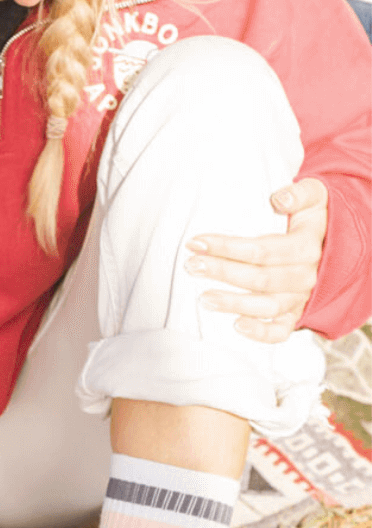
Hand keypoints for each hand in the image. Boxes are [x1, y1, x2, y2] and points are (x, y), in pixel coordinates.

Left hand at [186, 177, 327, 343]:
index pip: (262, 250)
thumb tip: (278, 200)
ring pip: (266, 306)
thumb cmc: (314, 217)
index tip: (196, 242)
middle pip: (259, 279)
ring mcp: (301, 298)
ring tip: (203, 298)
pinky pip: (281, 331)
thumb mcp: (315, 195)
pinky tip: (236, 326)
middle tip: (191, 265)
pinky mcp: (297, 314)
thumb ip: (300, 193)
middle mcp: (306, 276)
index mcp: (307, 247)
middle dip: (221, 272)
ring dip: (233, 304)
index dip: (227, 247)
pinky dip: (261, 334)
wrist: (338, 243)